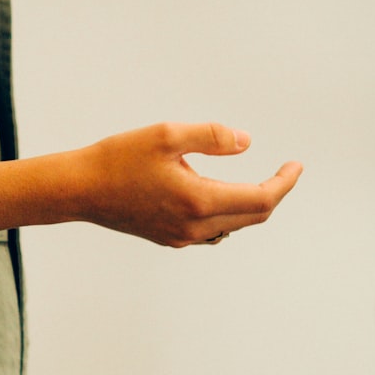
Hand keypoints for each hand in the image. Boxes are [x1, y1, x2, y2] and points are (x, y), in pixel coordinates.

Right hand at [76, 122, 301, 246]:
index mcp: (198, 201)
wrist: (79, 189)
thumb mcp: (167, 135)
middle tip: (285, 170)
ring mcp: (182, 237)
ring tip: (258, 181)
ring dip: (251, 205)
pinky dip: (228, 213)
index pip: (261, 200)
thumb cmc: (118, 157)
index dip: (285, 183)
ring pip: (234, 226)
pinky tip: (222, 197)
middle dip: (274, 193)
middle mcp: (194, 227)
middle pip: (253, 216)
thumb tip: (247, 142)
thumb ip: (212, 136)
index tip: (296, 165)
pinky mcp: (169, 239)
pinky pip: (213, 231)